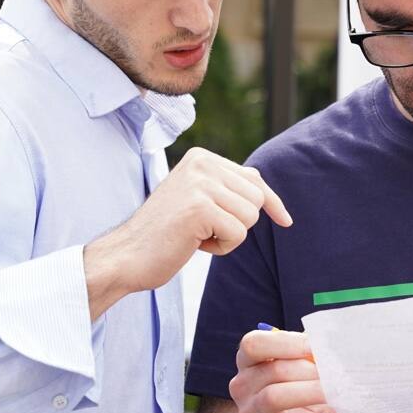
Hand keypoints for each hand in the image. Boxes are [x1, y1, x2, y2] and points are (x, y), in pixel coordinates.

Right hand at [86, 147, 291, 309]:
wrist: (127, 255)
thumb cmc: (164, 233)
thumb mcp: (196, 199)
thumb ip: (225, 185)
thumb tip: (259, 177)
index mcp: (202, 158)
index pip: (254, 179)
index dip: (273, 203)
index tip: (286, 221)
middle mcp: (202, 163)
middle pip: (257, 199)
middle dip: (238, 223)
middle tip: (204, 230)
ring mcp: (200, 184)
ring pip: (250, 217)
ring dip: (229, 236)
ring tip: (197, 235)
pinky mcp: (199, 208)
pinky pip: (238, 234)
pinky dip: (222, 248)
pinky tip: (194, 244)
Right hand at [228, 328, 334, 412]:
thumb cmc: (299, 392)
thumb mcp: (299, 369)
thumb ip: (307, 355)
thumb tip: (327, 350)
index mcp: (248, 362)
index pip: (254, 345)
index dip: (286, 342)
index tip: (315, 347)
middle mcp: (242, 387)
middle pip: (273, 370)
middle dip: (308, 369)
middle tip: (336, 372)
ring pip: (274, 397)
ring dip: (309, 391)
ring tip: (334, 390)